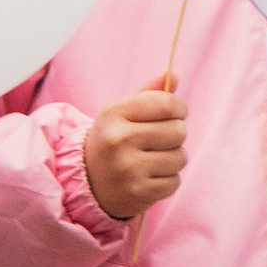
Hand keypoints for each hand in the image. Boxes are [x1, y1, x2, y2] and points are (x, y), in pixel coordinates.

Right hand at [84, 74, 188, 220]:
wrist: (86, 183)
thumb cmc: (113, 140)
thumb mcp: (122, 113)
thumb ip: (150, 93)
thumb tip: (173, 73)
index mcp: (114, 113)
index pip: (167, 103)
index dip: (179, 108)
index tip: (175, 114)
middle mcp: (119, 140)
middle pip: (178, 130)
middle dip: (175, 135)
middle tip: (158, 140)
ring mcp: (128, 168)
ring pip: (180, 157)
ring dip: (173, 159)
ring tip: (153, 159)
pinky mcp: (137, 193)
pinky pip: (174, 182)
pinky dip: (168, 180)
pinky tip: (150, 177)